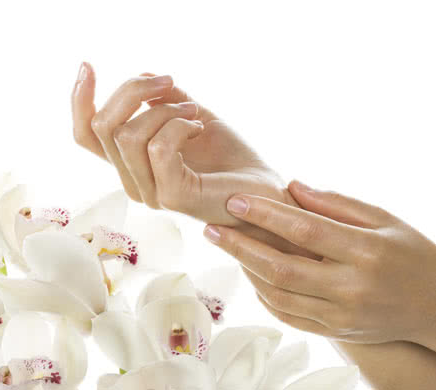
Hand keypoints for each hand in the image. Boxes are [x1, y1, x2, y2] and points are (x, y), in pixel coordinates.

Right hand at [71, 62, 290, 226]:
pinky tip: (198, 126)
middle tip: (169, 82)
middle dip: (133, 89)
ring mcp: (150, 192)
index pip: (86, 136)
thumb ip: (164, 100)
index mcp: (131, 164)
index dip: (78, 100)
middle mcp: (133, 181)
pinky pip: (159, 147)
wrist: (264, 192)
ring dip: (164, 109)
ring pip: (128, 134)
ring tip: (193, 111)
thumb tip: (143, 75)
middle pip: (103, 126)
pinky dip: (179, 124)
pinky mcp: (172, 196)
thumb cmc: (230, 158)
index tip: (87, 66)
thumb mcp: (191, 115)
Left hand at [203, 180, 435, 349]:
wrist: (435, 305)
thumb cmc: (408, 253)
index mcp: (365, 251)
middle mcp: (351, 287)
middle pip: (282, 267)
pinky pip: (288, 315)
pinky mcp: (335, 331)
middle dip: (240, 246)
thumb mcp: (382, 218)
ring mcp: (341, 315)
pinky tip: (251, 274)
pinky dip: (264, 295)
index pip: (304, 230)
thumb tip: (291, 186)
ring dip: (246, 270)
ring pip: (279, 294)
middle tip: (212, 228)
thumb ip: (336, 203)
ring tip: (227, 246)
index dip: (265, 214)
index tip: (235, 200)